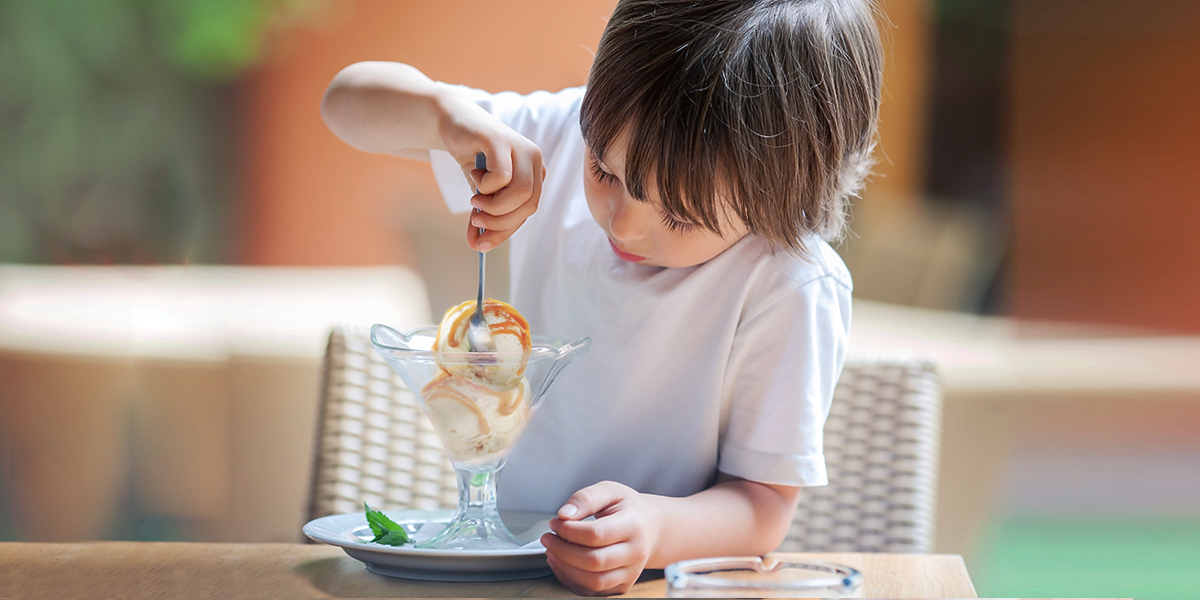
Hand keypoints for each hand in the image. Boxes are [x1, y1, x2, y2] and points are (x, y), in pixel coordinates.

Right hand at [436, 96, 545, 251]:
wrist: (452, 123)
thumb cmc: (471, 159)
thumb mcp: (479, 193)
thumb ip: (482, 217)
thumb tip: (476, 246)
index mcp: (535, 173)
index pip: (529, 211)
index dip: (506, 231)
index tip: (482, 245)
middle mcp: (534, 160)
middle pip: (529, 205)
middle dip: (500, 222)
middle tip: (476, 221)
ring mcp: (521, 148)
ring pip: (520, 193)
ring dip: (493, 206)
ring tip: (474, 199)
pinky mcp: (502, 141)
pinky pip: (502, 176)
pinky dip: (486, 185)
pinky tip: (474, 176)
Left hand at [540, 481, 661, 595]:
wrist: (650, 527)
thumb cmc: (628, 508)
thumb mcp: (610, 491)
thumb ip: (586, 498)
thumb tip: (564, 514)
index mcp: (634, 525)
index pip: (596, 534)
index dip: (569, 530)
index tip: (555, 522)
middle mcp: (636, 553)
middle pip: (593, 561)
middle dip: (562, 550)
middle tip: (548, 538)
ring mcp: (631, 572)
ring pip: (593, 581)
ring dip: (565, 568)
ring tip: (553, 551)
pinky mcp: (623, 585)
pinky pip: (593, 591)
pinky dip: (571, 580)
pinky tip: (562, 564)